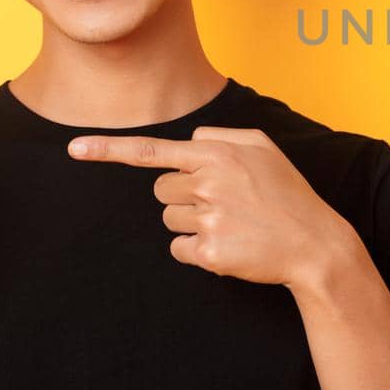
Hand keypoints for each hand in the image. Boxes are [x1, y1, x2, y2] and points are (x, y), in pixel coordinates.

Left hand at [67, 127, 357, 288]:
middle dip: (185, 195)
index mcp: (217, 155)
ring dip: (192, 223)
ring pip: (169, 219)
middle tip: (224, 203)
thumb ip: (222, 137)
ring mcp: (208, 218)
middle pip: (161, 189)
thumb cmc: (288, 194)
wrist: (315, 244)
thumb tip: (189, 143)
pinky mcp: (209, 252)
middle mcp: (208, 183)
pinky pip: (179, 249)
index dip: (109, 150)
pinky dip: (198, 250)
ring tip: (231, 223)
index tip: (74, 149)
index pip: (152, 150)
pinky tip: (228, 245)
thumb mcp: (264, 149)